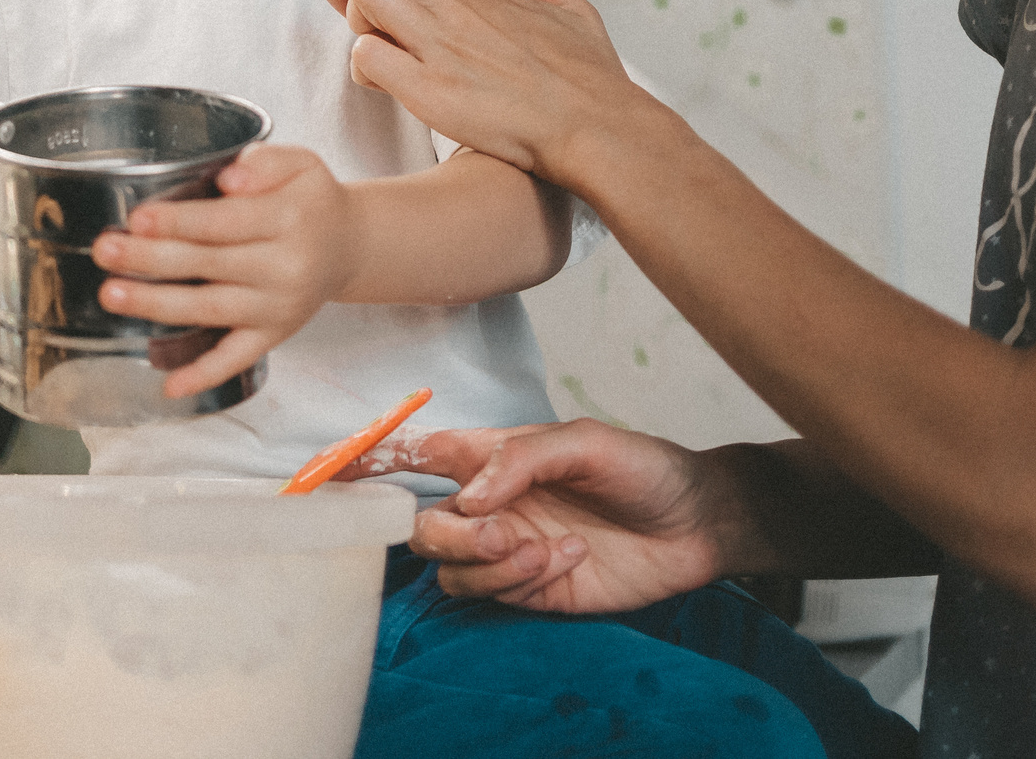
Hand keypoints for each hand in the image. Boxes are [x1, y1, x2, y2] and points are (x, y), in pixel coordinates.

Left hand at [90, 144, 361, 398]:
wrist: (349, 246)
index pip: (225, 222)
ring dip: (158, 305)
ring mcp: (278, 307)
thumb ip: (265, 163)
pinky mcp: (274, 335)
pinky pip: (236, 358)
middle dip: (151, 259)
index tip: (138, 219)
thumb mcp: (301, 164)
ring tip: (113, 295)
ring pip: (211, 310)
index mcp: (289, 220)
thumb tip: (228, 179)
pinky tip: (169, 384)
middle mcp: (284, 268)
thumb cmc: (312, 201)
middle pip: (209, 264)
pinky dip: (203, 374)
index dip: (179, 222)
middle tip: (106, 251)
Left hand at [311, 0, 654, 181]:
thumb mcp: (571, 7)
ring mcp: (440, 46)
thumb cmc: (588, 78)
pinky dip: (365, 71)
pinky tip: (390, 85)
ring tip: (383, 47)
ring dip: (355, 21)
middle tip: (349, 6)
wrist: (598, 127)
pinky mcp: (432, 90)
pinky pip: (367, 59)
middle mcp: (452, 6)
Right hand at [359, 420, 739, 611]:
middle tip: (500, 532)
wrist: (697, 525)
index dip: (376, 459)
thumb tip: (471, 493)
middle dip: (449, 532)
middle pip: (421, 524)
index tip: (338, 469)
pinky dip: (521, 580)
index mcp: (495, 456)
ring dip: (488, 562)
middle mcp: (492, 504)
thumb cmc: (646, 468)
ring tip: (543, 548)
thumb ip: (523, 458)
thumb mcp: (589, 441)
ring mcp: (507, 550)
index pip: (421, 454)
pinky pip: (493, 593)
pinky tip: (566, 559)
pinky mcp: (529, 590)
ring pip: (448, 567)